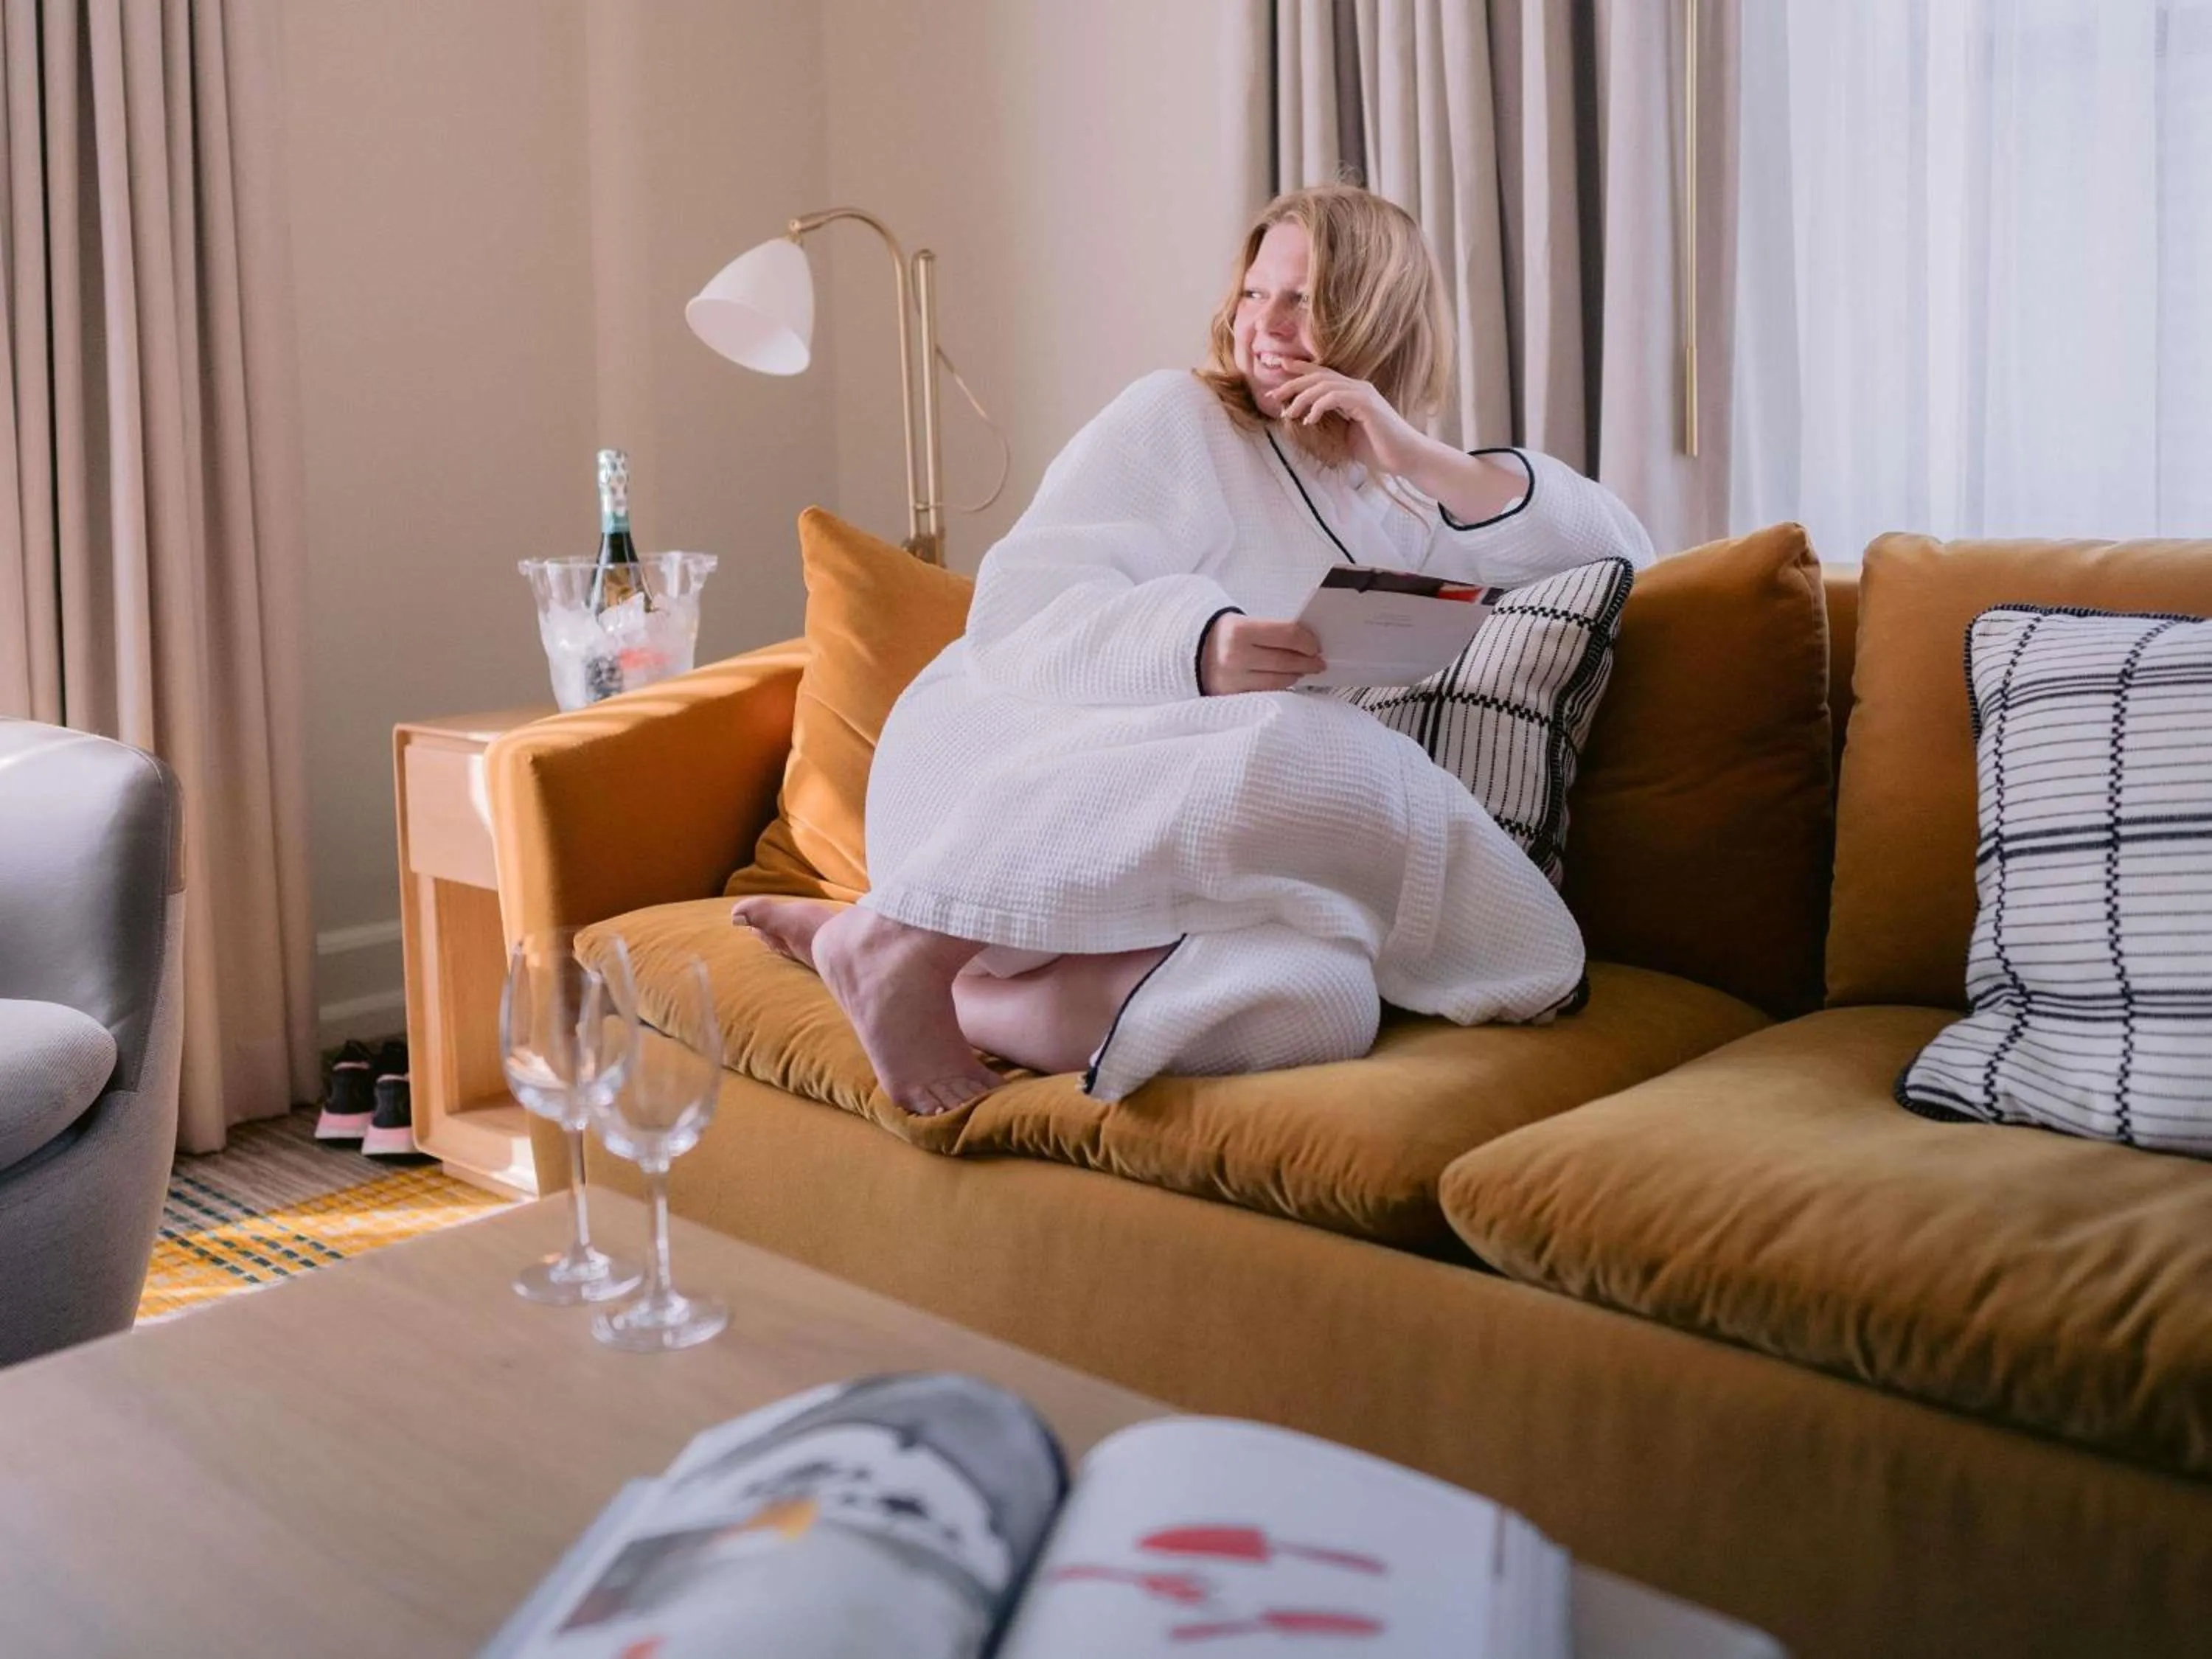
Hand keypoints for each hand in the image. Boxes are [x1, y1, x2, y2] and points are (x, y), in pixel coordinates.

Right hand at [1200, 614, 1323, 694]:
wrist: (1189, 654)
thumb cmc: (1223, 637)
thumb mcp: (1244, 623)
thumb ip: (1273, 632)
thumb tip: (1308, 644)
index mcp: (1238, 631)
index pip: (1287, 635)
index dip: (1308, 641)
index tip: (1315, 645)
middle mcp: (1234, 657)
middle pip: (1286, 661)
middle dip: (1308, 661)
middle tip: (1318, 661)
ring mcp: (1232, 681)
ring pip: (1280, 682)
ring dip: (1295, 675)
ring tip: (1300, 670)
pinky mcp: (1232, 698)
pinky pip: (1267, 694)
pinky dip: (1280, 688)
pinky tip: (1284, 681)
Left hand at [1273, 362, 1435, 477]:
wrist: (1405, 458)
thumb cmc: (1379, 449)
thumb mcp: (1347, 435)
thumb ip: (1331, 423)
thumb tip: (1308, 422)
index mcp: (1353, 392)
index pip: (1323, 375)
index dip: (1300, 370)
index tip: (1279, 370)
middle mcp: (1357, 387)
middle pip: (1318, 376)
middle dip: (1292, 383)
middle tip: (1272, 395)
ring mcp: (1363, 393)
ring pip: (1323, 385)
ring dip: (1301, 398)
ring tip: (1289, 414)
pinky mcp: (1366, 404)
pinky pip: (1335, 397)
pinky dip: (1318, 406)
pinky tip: (1309, 420)